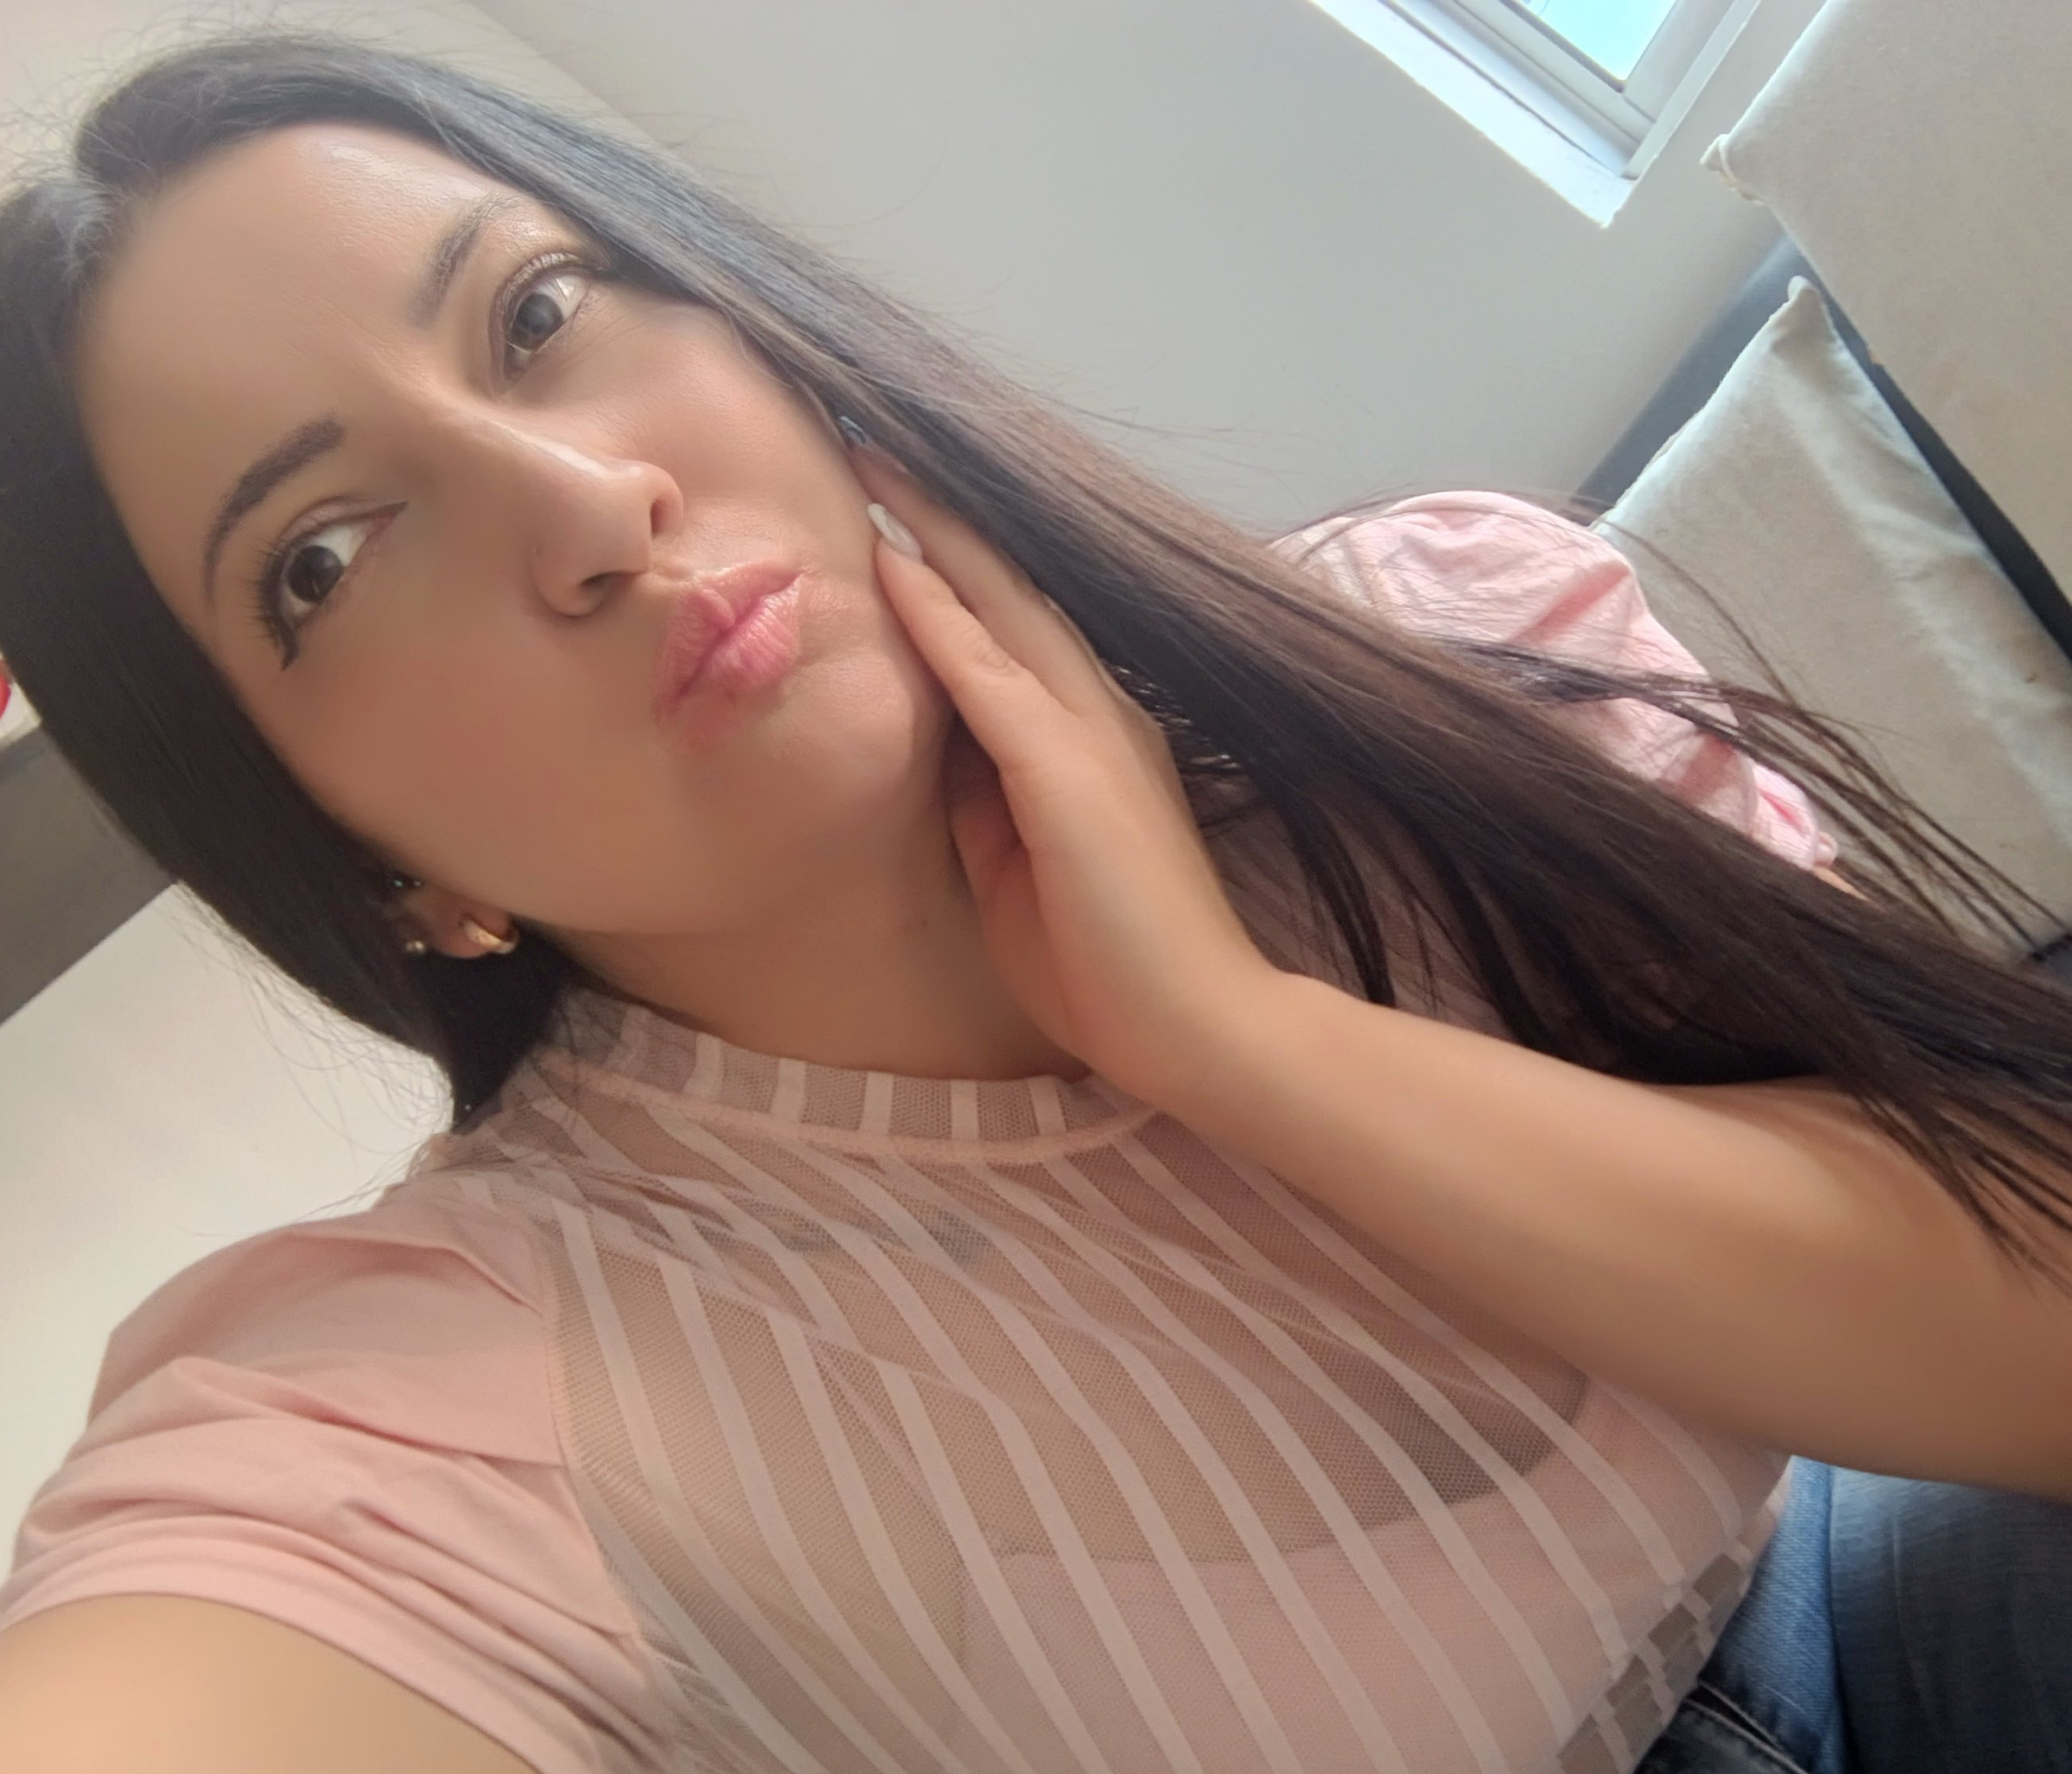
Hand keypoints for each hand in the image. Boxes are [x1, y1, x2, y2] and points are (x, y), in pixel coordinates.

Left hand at [853, 448, 1289, 1104]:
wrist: (1196, 1026)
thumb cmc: (1112, 968)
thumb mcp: (1022, 871)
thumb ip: (988, 804)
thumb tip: (942, 753)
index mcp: (1096, 741)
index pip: (1019, 633)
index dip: (961, 571)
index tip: (902, 515)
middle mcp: (1101, 715)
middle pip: (1012, 594)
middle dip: (945, 520)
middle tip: (878, 449)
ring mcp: (1089, 734)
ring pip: (1002, 610)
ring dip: (935, 538)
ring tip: (875, 469)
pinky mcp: (1067, 770)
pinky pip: (987, 672)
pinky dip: (939, 612)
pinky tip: (894, 559)